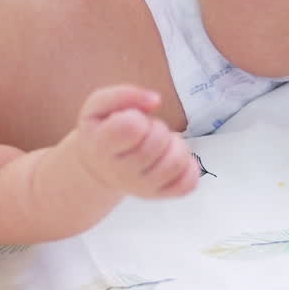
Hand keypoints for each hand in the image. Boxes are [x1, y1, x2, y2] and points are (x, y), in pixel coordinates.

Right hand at [75, 85, 199, 198]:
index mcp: (102, 146)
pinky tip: (172, 157)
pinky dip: (189, 167)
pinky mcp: (160, 195)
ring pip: (176, 163)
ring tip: (162, 142)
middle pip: (157, 143)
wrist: (99, 167)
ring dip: (176, 145)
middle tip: (147, 129)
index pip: (131, 128)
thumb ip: (124, 94)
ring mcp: (142, 187)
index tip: (131, 118)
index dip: (137, 117)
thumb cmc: (102, 130)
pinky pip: (188, 184)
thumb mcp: (99, 105)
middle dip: (157, 128)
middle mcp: (121, 172)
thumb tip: (156, 100)